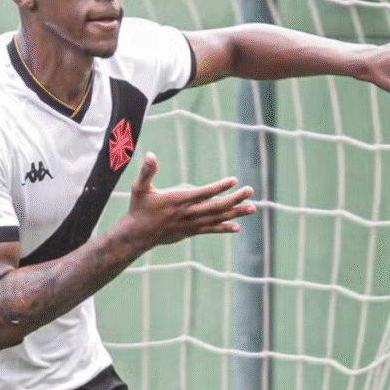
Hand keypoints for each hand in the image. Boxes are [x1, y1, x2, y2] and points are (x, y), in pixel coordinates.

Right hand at [123, 152, 255, 247]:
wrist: (137, 235)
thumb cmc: (139, 208)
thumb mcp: (140, 188)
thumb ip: (147, 172)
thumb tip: (150, 155)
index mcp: (178, 200)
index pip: (203, 193)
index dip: (219, 187)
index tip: (234, 180)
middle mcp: (188, 213)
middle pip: (215, 206)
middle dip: (235, 199)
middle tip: (251, 191)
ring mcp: (191, 224)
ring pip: (217, 218)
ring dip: (235, 213)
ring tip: (252, 208)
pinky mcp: (190, 231)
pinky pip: (210, 229)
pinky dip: (224, 228)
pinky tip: (237, 227)